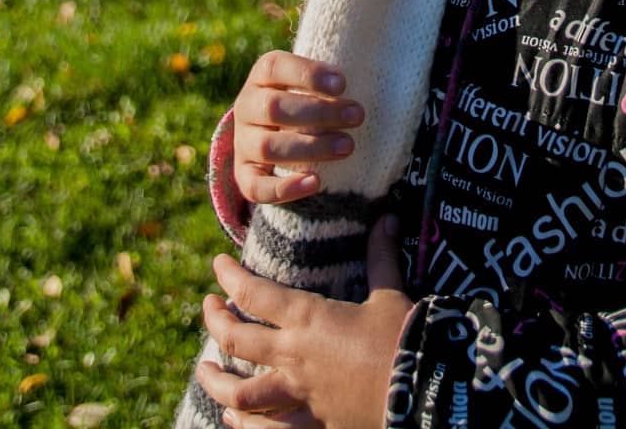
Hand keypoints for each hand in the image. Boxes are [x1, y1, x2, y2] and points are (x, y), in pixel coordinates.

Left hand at [197, 215, 412, 428]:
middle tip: (208, 307)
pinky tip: (234, 419)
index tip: (218, 264)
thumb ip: (381, 256)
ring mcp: (299, 396)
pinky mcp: (311, 425)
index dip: (230, 276)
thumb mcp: (390, 294)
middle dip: (215, 322)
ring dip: (216, 382)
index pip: (255, 293)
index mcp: (309, 319)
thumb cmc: (402, 339)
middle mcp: (294, 356)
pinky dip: (245, 425)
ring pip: (241, 394)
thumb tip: (388, 217)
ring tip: (205, 371)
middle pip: (237, 340)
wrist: (419, 392)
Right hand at [233, 51, 363, 204]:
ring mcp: (243, 142)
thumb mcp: (306, 80)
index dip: (308, 74)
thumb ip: (327, 79)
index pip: (275, 67)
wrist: (264, 129)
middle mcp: (246, 106)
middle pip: (275, 108)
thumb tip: (369, 77)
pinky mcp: (244, 174)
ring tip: (348, 146)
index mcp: (262, 76)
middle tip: (357, 116)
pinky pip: (257, 187)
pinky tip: (315, 182)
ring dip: (311, 148)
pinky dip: (285, 188)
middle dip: (320, 113)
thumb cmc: (301, 97)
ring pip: (269, 147)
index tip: (343, 84)